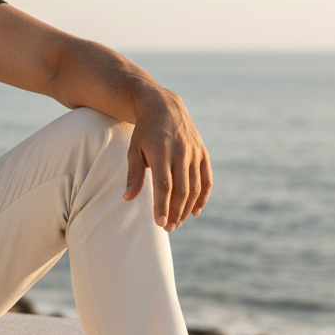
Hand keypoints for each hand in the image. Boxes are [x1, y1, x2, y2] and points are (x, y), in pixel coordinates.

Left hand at [123, 87, 212, 230]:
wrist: (164, 107)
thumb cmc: (144, 132)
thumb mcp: (134, 150)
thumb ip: (133, 175)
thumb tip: (127, 198)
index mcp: (161, 152)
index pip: (164, 185)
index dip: (163, 206)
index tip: (159, 223)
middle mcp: (181, 152)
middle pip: (181, 190)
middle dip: (175, 212)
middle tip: (167, 228)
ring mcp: (194, 152)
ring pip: (195, 187)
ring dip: (187, 208)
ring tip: (177, 223)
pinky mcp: (203, 153)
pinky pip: (206, 179)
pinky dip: (203, 197)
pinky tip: (195, 211)